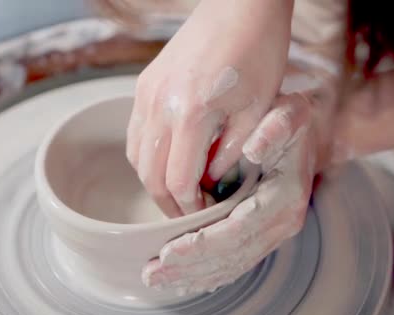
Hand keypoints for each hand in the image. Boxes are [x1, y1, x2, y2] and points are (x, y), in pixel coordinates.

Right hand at [126, 0, 293, 216]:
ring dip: (154, 180)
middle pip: (149, 175)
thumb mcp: (257, 109)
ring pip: (136, 156)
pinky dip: (145, 155)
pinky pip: (134, 132)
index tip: (203, 215)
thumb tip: (210, 181)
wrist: (240, 6)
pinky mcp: (144, 85)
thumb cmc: (259, 52)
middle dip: (168, 202)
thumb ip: (230, 152)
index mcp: (192, 113)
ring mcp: (146, 93)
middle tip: (188, 212)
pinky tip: (166, 158)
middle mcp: (159, 105)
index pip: (178, 181)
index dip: (189, 207)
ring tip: (178, 190)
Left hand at [141, 70, 337, 294]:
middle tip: (152, 274)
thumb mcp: (287, 116)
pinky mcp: (260, 236)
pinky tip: (181, 280)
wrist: (308, 135)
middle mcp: (280, 224)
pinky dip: (205, 273)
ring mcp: (271, 234)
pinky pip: (233, 262)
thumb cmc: (291, 125)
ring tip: (157, 280)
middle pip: (230, 257)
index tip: (169, 250)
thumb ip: (274, 130)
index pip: (237, 231)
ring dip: (192, 276)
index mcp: (283, 200)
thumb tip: (253, 147)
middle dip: (189, 268)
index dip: (202, 244)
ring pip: (230, 265)